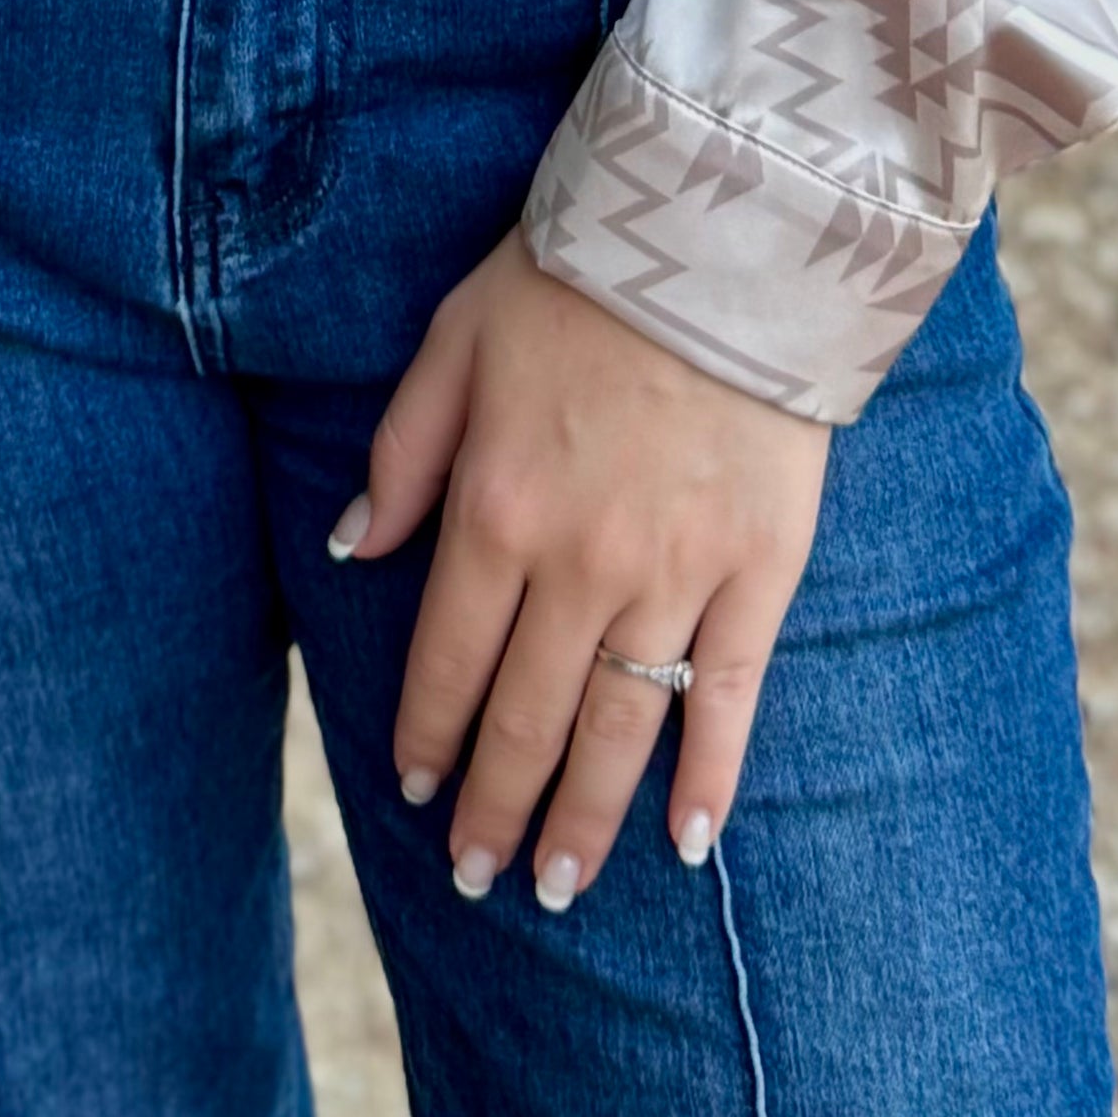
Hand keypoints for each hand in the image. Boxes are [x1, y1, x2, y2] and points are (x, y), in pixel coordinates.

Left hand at [335, 233, 827, 908]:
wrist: (721, 229)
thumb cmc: (573, 277)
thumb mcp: (455, 340)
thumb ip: (403, 452)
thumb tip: (356, 549)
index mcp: (496, 507)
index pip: (450, 658)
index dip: (431, 735)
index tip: (418, 791)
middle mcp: (580, 561)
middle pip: (528, 715)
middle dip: (497, 808)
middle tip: (479, 877)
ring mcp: (677, 571)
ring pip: (619, 724)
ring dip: (584, 817)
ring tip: (560, 887)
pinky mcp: (762, 567)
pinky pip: (732, 694)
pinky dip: (710, 775)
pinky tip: (689, 843)